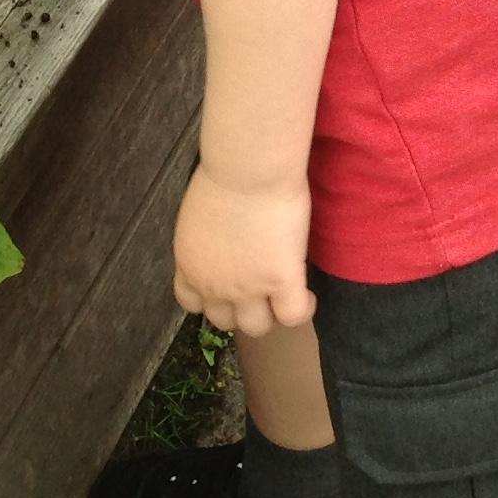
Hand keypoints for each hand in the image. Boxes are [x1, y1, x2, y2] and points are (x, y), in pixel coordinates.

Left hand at [172, 160, 315, 337]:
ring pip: (256, 327)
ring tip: (285, 294)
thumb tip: (222, 236)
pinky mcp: (281, 282)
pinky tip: (307, 293)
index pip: (192, 303)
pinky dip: (302, 309)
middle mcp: (213, 285)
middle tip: (260, 287)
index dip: (212, 299)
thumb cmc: (225, 173)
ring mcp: (247, 288)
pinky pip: (293, 315)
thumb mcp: (199, 212)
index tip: (227, 285)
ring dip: (270, 313)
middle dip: (241, 308)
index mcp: (190, 264)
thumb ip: (206, 237)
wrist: (250, 170)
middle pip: (225, 321)